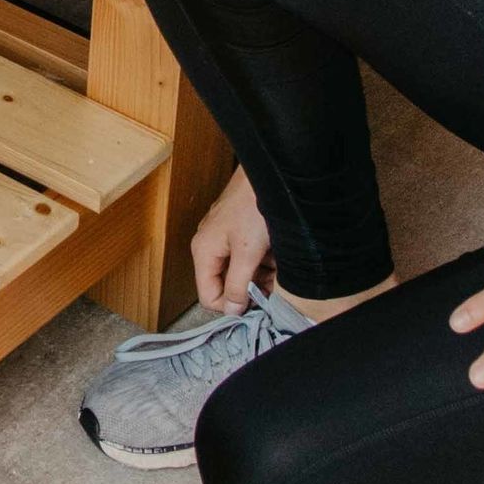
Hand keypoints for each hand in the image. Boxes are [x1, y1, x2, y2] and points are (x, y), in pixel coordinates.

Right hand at [191, 167, 275, 313]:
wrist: (270, 172)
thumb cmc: (255, 207)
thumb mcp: (247, 253)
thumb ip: (237, 285)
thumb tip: (230, 311)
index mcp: (204, 252)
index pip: (209, 297)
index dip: (233, 305)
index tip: (257, 303)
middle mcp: (210, 246)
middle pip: (226, 284)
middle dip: (251, 288)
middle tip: (274, 285)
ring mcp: (224, 237)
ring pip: (240, 271)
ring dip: (261, 274)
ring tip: (279, 266)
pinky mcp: (238, 230)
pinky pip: (248, 256)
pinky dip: (264, 259)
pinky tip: (278, 253)